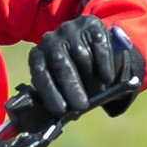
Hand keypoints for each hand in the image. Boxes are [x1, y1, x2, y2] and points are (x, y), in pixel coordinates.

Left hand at [27, 16, 144, 120]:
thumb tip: (57, 122)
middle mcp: (51, 38)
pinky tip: (108, 78)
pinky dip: (104, 64)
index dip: (50, 92)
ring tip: (98, 92)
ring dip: (91, 78)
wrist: (88, 44)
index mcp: (38, 55)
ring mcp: (71, 28)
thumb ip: (58, 98)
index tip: (60, 110)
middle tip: (81, 106)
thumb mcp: (60, 84)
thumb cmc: (71, 73)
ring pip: (82, 56)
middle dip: (72, 87)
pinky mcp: (91, 24)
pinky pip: (99, 45)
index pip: (40, 74)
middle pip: (61, 63)